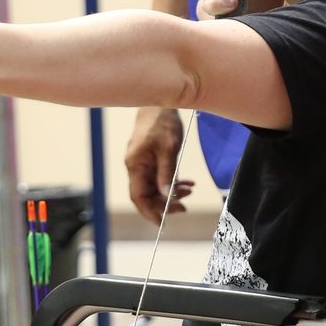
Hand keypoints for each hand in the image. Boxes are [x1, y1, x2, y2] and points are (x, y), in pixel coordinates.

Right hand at [124, 107, 191, 224]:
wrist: (161, 103)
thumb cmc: (163, 123)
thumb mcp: (168, 149)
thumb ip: (167, 173)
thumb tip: (167, 196)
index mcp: (135, 165)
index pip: (138, 197)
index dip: (149, 211)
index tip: (163, 222)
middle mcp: (136, 166)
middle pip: (147, 194)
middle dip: (165, 203)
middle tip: (184, 207)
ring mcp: (143, 163)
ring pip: (155, 186)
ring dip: (172, 192)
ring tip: (190, 191)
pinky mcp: (152, 158)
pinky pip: (160, 176)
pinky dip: (173, 181)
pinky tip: (188, 182)